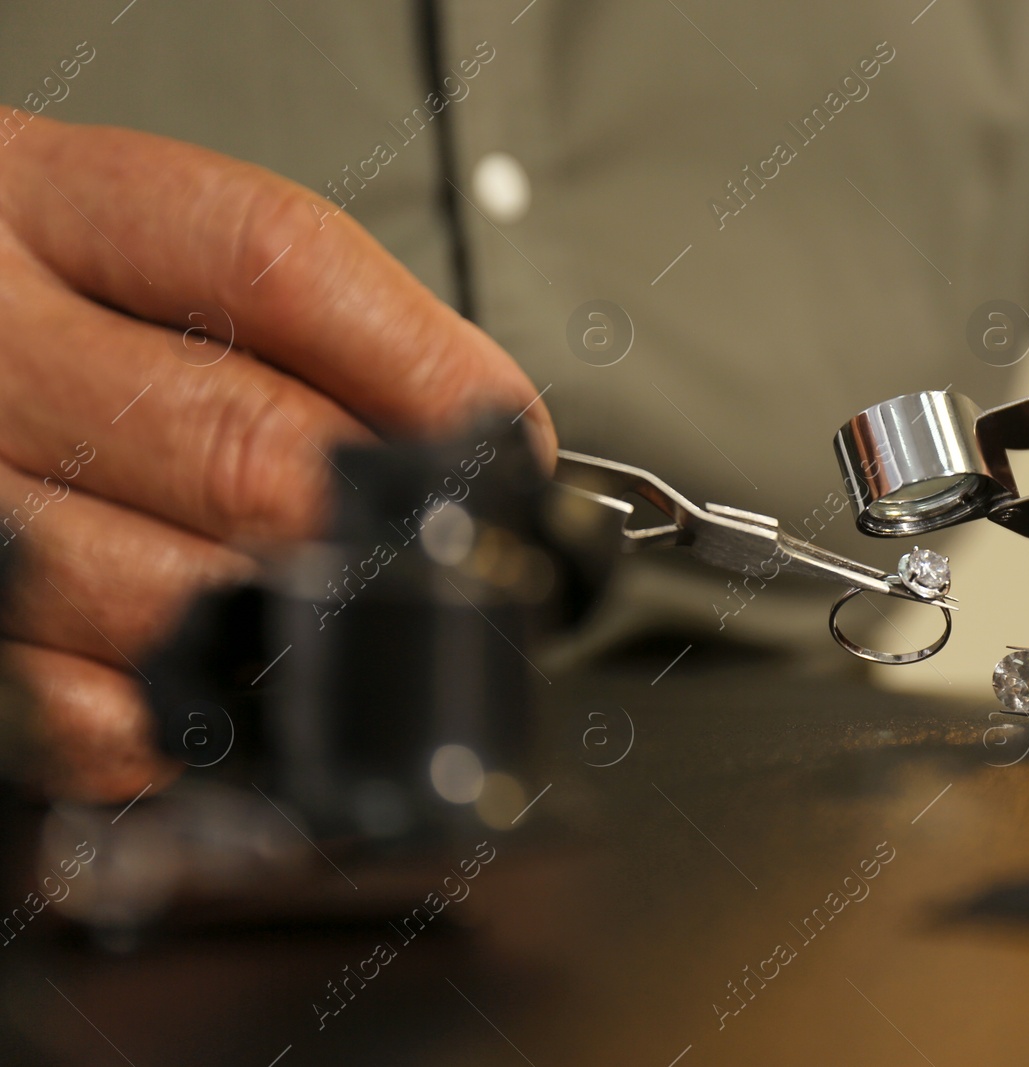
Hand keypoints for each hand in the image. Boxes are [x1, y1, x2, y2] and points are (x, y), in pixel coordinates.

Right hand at [0, 117, 554, 798]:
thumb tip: (470, 435)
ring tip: (314, 616)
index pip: (279, 267)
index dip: (426, 366)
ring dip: (282, 630)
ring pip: (174, 596)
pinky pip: (79, 714)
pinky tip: (203, 683)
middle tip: (424, 554)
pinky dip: (177, 722)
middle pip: (248, 449)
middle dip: (371, 524)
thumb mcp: (116, 244)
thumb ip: (276, 319)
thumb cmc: (21, 308)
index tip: (503, 437)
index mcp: (51, 207)